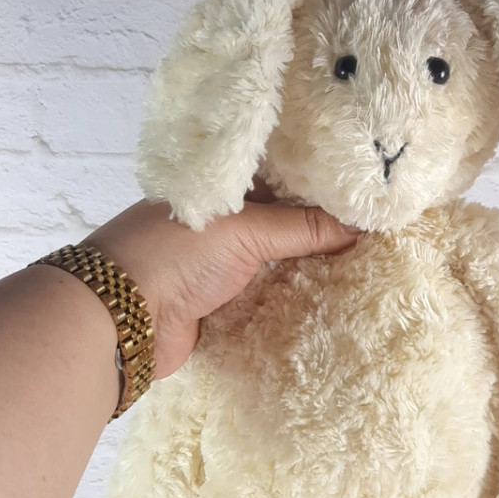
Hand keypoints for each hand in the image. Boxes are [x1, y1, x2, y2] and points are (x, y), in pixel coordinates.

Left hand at [86, 200, 359, 378]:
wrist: (121, 320)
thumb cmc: (176, 255)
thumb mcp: (245, 229)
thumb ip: (303, 227)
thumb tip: (361, 225)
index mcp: (224, 189)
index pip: (283, 177)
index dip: (322, 181)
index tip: (366, 187)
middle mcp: (226, 223)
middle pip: (285, 221)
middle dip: (324, 225)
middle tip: (376, 226)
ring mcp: (223, 265)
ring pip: (279, 260)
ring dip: (313, 263)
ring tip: (366, 259)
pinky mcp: (224, 303)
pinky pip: (269, 296)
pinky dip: (296, 297)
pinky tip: (332, 295)